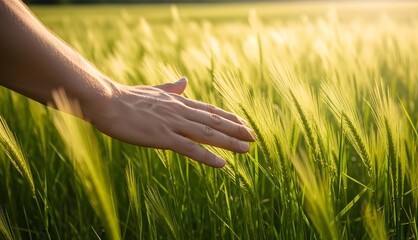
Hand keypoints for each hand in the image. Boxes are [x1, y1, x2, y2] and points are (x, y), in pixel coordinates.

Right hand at [88, 77, 254, 167]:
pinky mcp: (162, 137)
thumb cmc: (126, 98)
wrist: (106, 101)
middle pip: (214, 121)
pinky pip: (189, 149)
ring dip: (229, 142)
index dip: (228, 118)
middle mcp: (180, 111)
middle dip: (236, 130)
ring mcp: (173, 124)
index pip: (209, 110)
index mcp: (178, 102)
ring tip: (247, 149)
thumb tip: (184, 80)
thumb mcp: (153, 91)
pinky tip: (222, 164)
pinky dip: (207, 156)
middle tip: (255, 137)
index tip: (243, 123)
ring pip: (207, 134)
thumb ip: (171, 88)